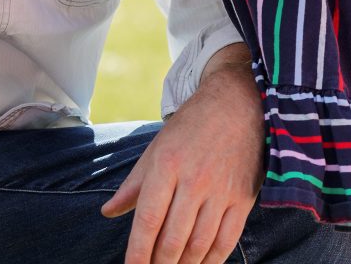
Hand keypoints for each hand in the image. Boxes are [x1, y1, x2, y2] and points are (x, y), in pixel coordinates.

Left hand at [101, 45, 263, 263]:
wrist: (237, 102)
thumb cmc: (192, 126)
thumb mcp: (157, 147)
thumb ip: (133, 184)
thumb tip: (108, 212)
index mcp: (167, 165)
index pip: (148, 220)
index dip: (138, 253)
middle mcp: (194, 180)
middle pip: (172, 239)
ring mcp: (221, 190)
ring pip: (199, 246)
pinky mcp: (243, 197)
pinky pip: (226, 241)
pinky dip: (212, 261)